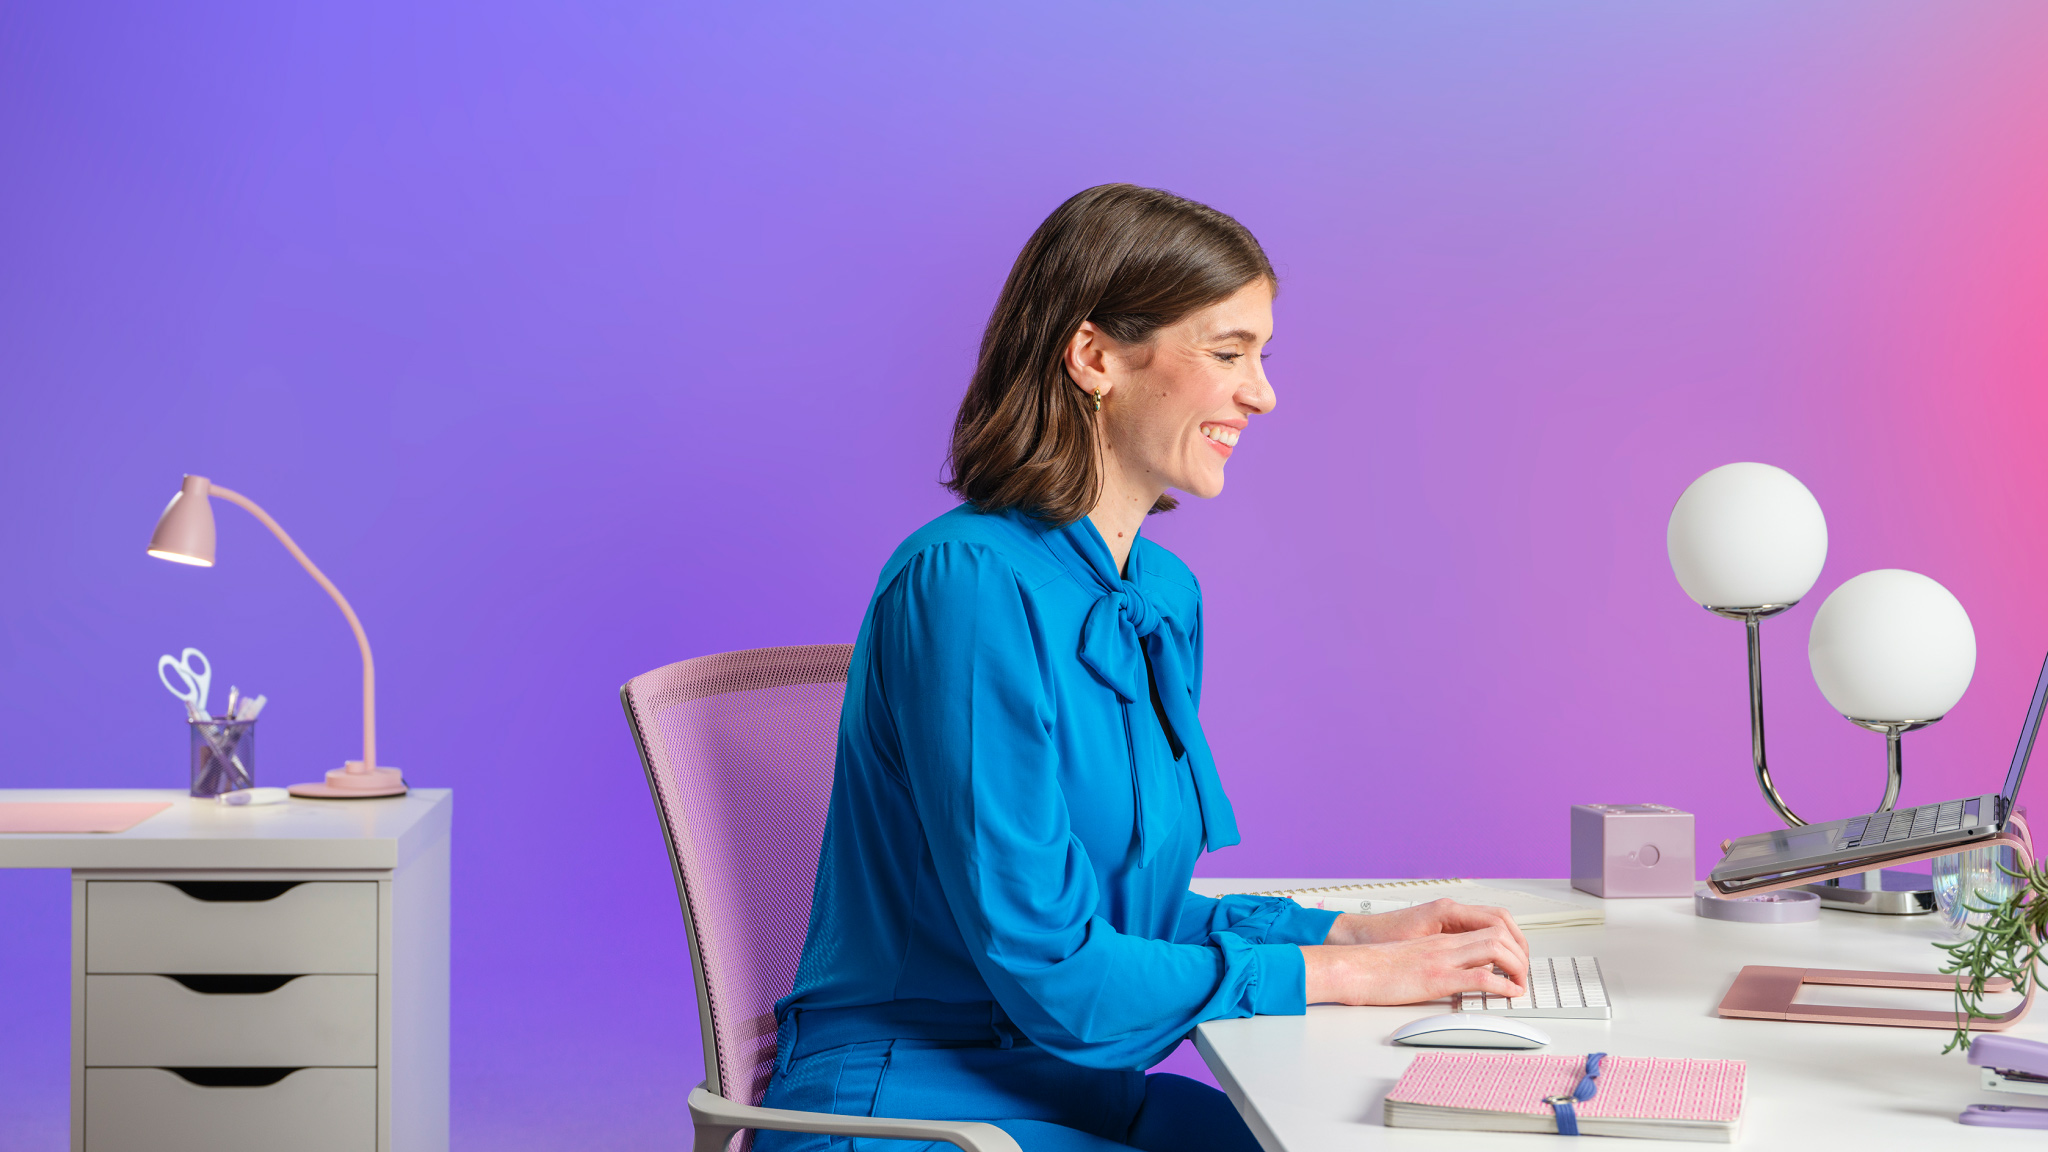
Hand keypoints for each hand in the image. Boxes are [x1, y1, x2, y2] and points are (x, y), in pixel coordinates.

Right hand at [1301, 925, 1527, 1005]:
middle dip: (1522, 953)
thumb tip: (1456, 975)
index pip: (1489, 926)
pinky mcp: (1437, 978)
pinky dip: (1502, 986)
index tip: (1517, 961)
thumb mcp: (1414, 956)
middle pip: (1500, 933)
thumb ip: (1438, 960)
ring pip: (1496, 948)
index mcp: (1442, 937)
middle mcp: (1446, 943)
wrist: (1354, 968)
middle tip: (1524, 974)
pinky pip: (1480, 976)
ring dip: (1517, 967)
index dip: (1512, 942)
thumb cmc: (1378, 966)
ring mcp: (1443, 958)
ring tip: (1520, 984)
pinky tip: (1508, 994)